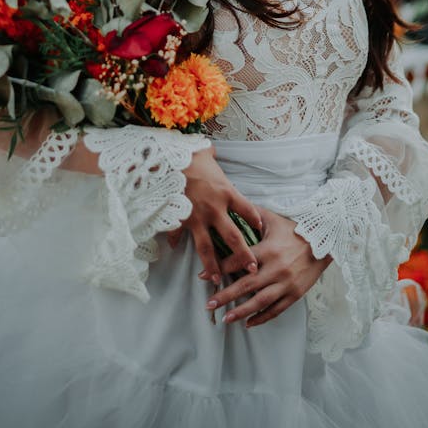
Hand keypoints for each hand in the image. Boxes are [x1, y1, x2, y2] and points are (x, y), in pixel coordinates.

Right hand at [167, 147, 262, 282]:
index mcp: (226, 192)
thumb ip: (211, 156)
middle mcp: (214, 209)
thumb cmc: (190, 154)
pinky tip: (174, 248)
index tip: (260, 227)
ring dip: (213, 264)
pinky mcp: (178, 219)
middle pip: (233, 237)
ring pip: (207, 247)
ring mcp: (195, 217)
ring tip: (218, 278)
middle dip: (243, 255)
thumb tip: (211, 149)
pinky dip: (174, 241)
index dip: (255, 219)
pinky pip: (176, 234)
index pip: (247, 210)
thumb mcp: (206, 153)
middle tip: (252, 268)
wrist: (167, 160)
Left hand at [207, 208, 330, 327]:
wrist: (324, 242)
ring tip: (226, 318)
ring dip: (241, 311)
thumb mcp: (273, 219)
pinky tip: (248, 323)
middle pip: (246, 285)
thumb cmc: (295, 230)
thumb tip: (235, 206)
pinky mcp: (295, 294)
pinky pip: (276, 310)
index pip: (239, 261)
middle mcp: (275, 268)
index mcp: (267, 249)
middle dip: (225, 296)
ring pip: (260, 302)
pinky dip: (262, 318)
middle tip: (209, 304)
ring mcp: (286, 283)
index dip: (219, 268)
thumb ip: (253, 215)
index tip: (203, 276)